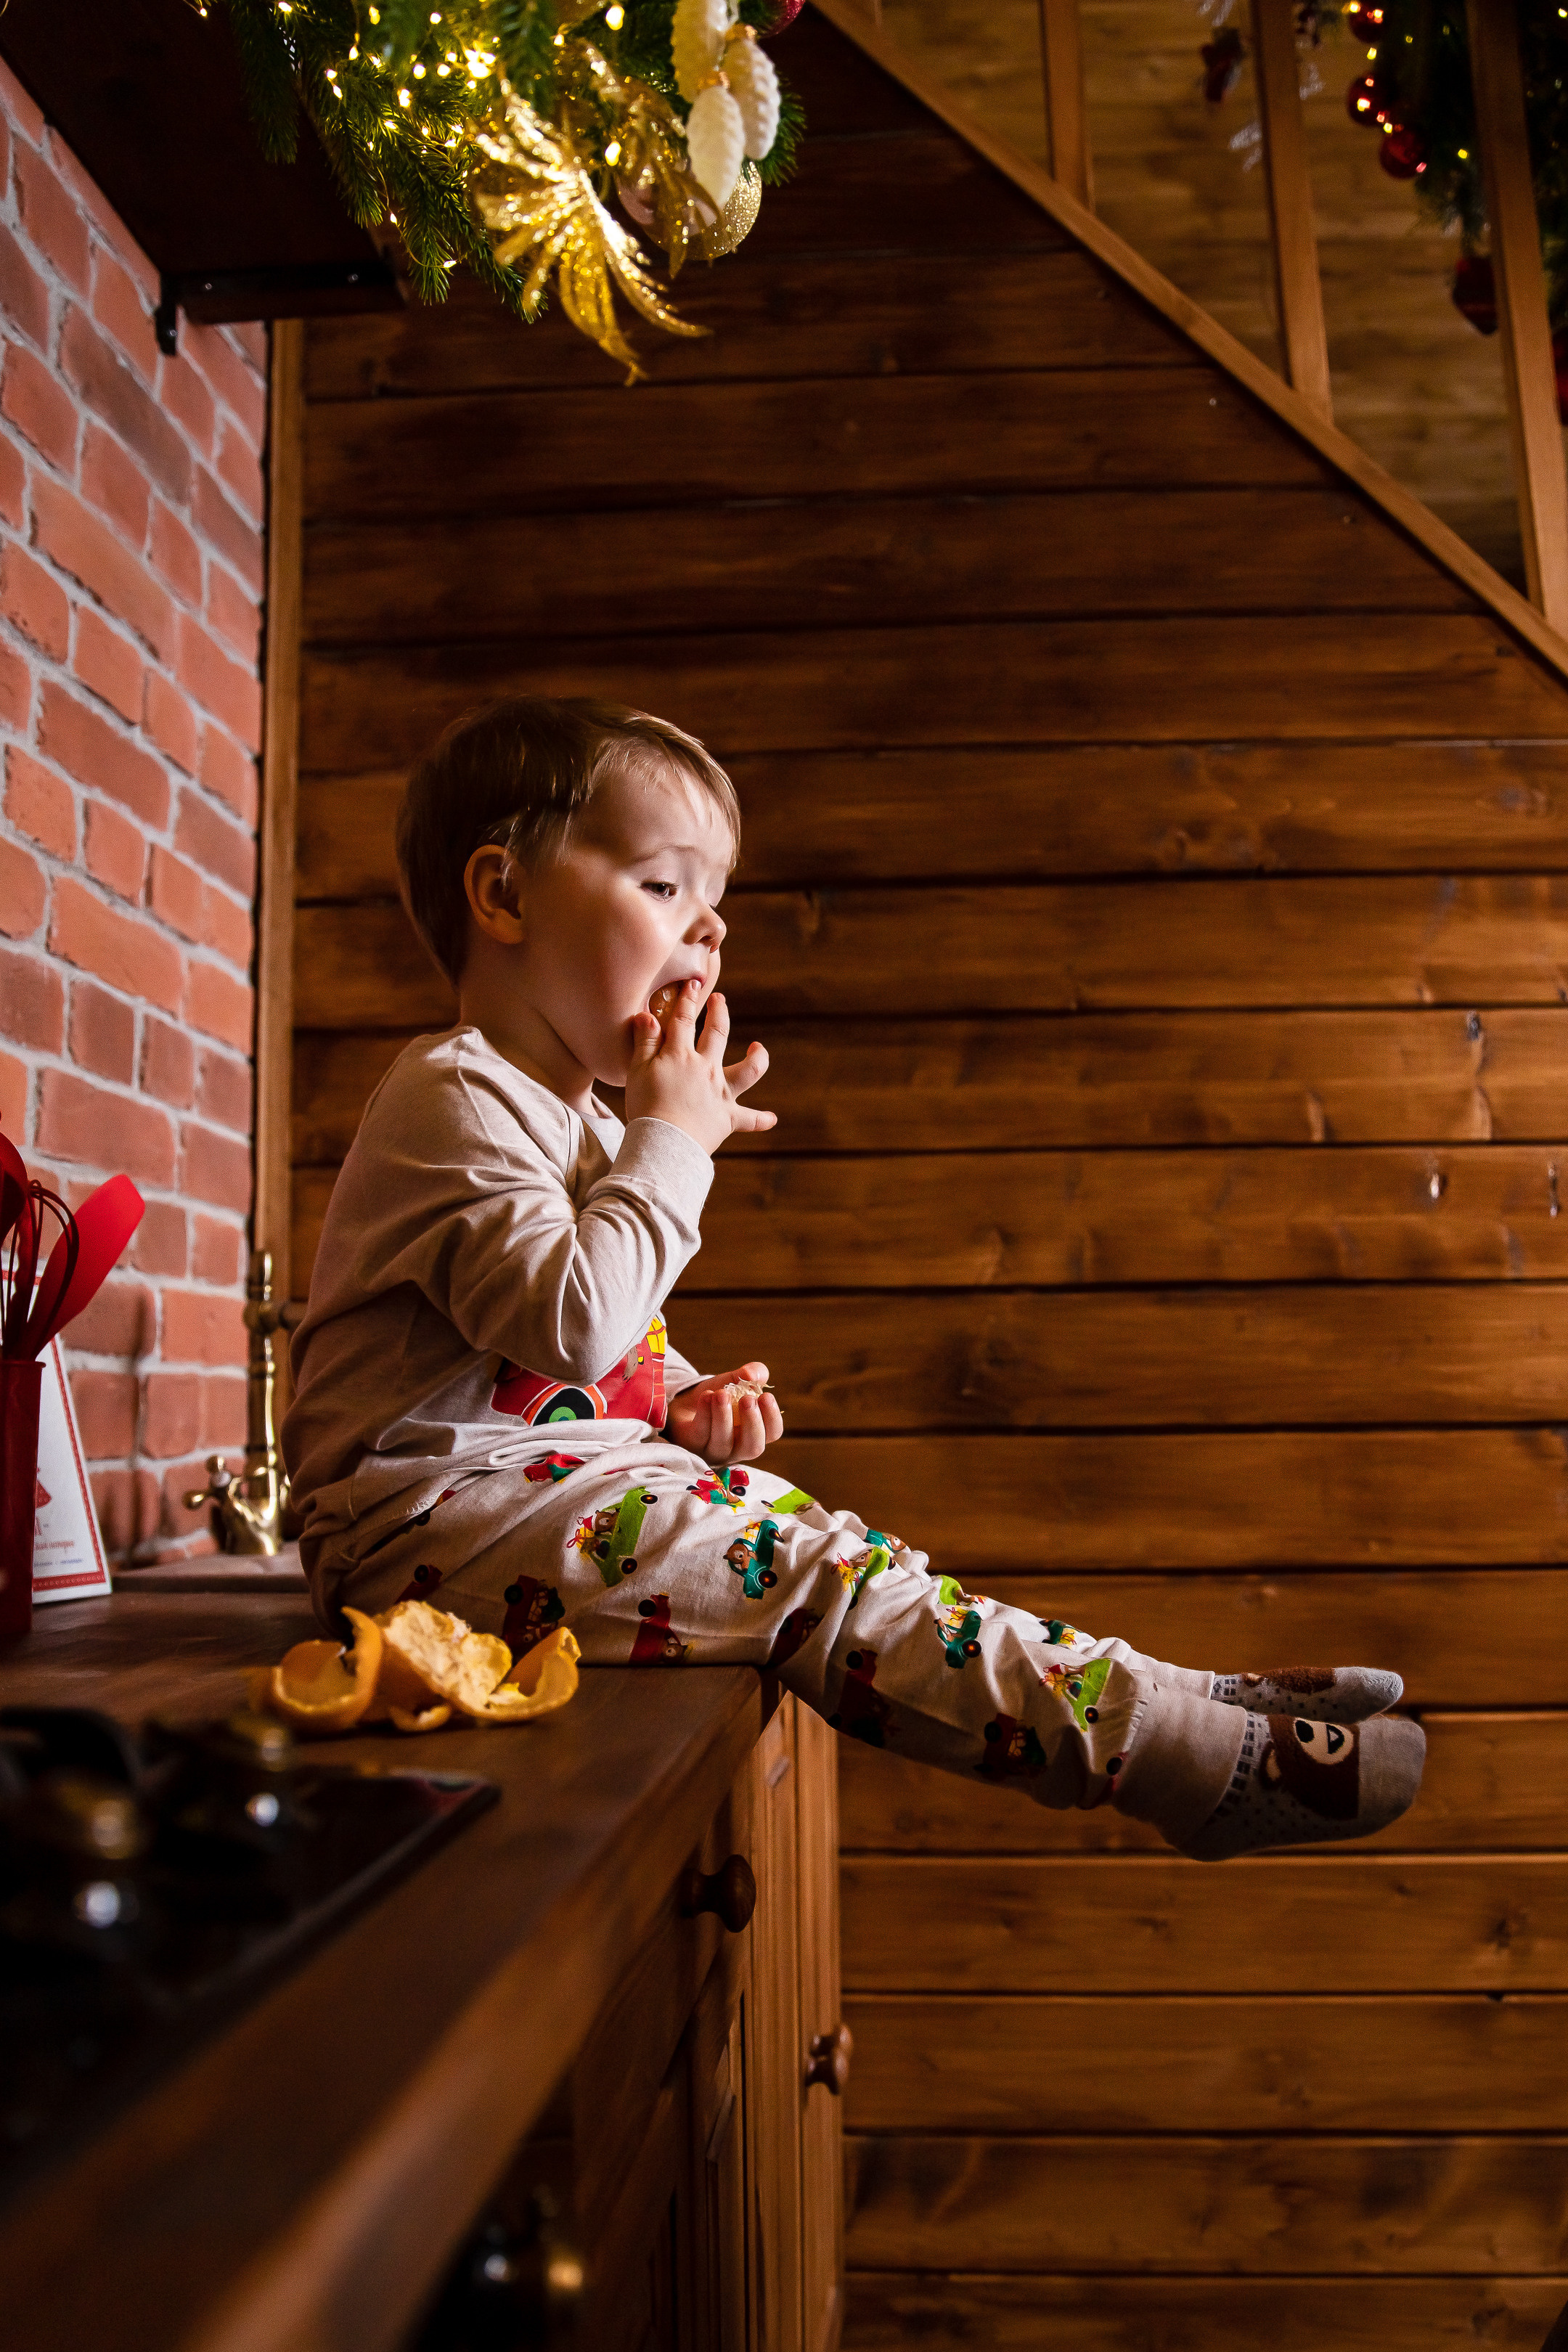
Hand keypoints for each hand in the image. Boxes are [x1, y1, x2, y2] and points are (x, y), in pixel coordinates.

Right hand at [625, 982, 775, 1155]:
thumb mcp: (637, 1071)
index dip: (687, 1000)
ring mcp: (720, 1093)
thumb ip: (644, 1042)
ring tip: (758, 1048)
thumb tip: (647, 1015)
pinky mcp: (728, 1118)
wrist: (664, 1142)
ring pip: (747, 1071)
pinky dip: (761, 1119)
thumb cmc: (646, 1107)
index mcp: (680, 1055)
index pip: (683, 1020)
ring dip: (756, 1057)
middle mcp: (706, 1069)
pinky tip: (772, 1118)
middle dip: (719, 1013)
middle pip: (717, 1034)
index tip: (692, 985)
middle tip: (719, 1000)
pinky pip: (750, 1119)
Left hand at [666, 1361, 783, 1462]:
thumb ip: (748, 1375)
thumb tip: (753, 1374)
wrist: (681, 1404)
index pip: (772, 1433)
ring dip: (724, 1416)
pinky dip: (705, 1413)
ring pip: (723, 1442)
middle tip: (748, 1399)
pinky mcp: (692, 1446)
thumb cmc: (714, 1397)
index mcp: (753, 1432)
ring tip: (722, 1393)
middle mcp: (736, 1447)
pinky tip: (706, 1395)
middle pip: (753, 1447)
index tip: (766, 1396)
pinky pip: (700, 1433)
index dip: (772, 1417)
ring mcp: (713, 1451)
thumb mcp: (732, 1382)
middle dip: (752, 1422)